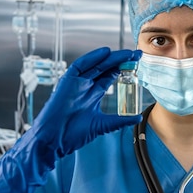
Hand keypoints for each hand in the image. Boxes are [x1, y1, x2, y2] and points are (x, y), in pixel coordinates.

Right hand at [0, 47, 141, 192]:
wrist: (54, 139)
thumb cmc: (73, 134)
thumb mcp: (102, 125)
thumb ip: (120, 121)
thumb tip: (138, 118)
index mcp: (92, 95)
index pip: (110, 77)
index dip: (124, 69)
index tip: (138, 63)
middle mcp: (85, 86)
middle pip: (105, 69)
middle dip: (121, 61)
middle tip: (136, 54)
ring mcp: (76, 83)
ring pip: (95, 65)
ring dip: (110, 57)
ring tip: (126, 53)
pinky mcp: (67, 82)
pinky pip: (80, 66)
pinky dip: (92, 58)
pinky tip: (105, 52)